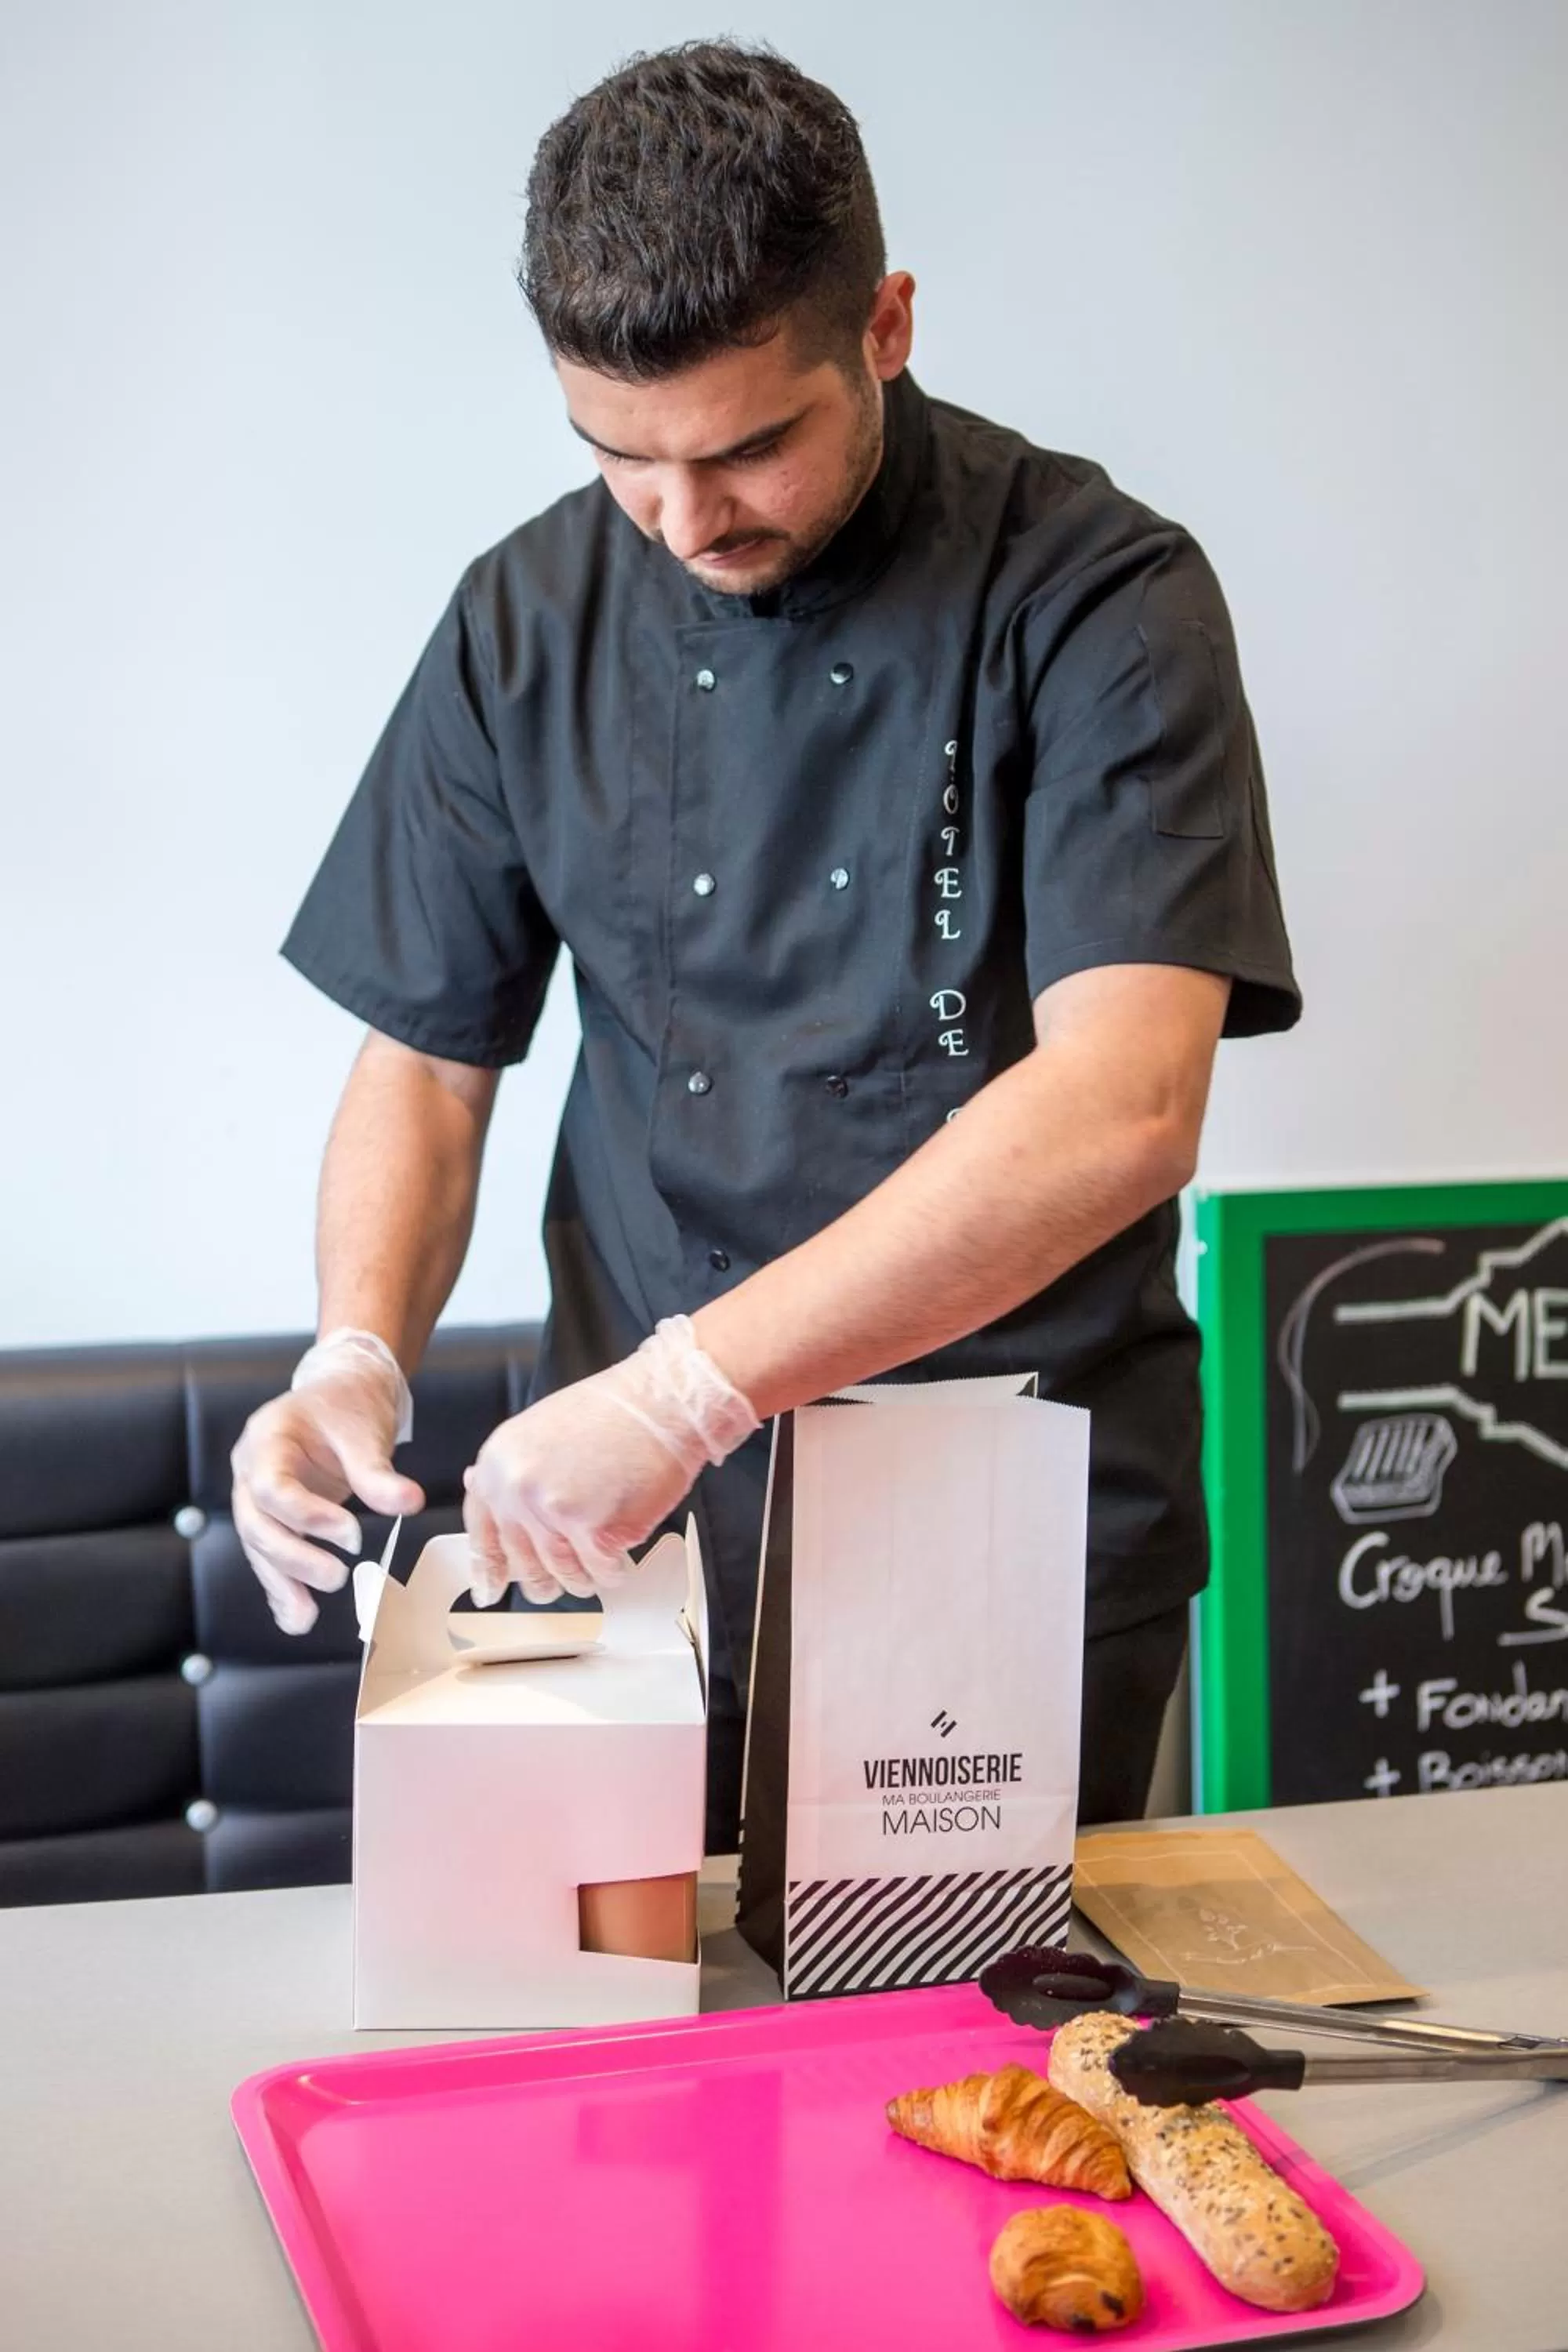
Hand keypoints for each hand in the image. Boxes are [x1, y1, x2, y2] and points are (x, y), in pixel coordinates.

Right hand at [231, 1332, 423, 1632]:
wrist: (339, 1395)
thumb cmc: (348, 1407)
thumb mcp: (365, 1431)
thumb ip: (379, 1471)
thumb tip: (410, 1503)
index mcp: (268, 1440)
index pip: (272, 1486)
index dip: (307, 1516)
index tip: (351, 1535)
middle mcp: (249, 1470)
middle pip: (256, 1523)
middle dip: (294, 1557)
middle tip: (338, 1577)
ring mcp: (253, 1496)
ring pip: (258, 1545)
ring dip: (281, 1583)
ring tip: (305, 1618)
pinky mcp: (271, 1518)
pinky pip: (268, 1555)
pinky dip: (281, 1587)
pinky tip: (296, 1616)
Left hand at [462, 1315, 758, 1605]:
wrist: (661, 1401)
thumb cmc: (614, 1411)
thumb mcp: (541, 1430)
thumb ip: (515, 1473)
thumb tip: (496, 1503)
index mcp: (500, 1462)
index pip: (482, 1533)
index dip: (488, 1568)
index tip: (490, 1590)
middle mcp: (518, 1489)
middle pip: (524, 1565)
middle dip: (547, 1579)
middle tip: (565, 1574)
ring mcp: (554, 1513)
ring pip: (565, 1575)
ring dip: (586, 1573)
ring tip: (602, 1546)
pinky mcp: (595, 1532)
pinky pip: (602, 1573)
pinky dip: (615, 1567)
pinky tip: (622, 1541)